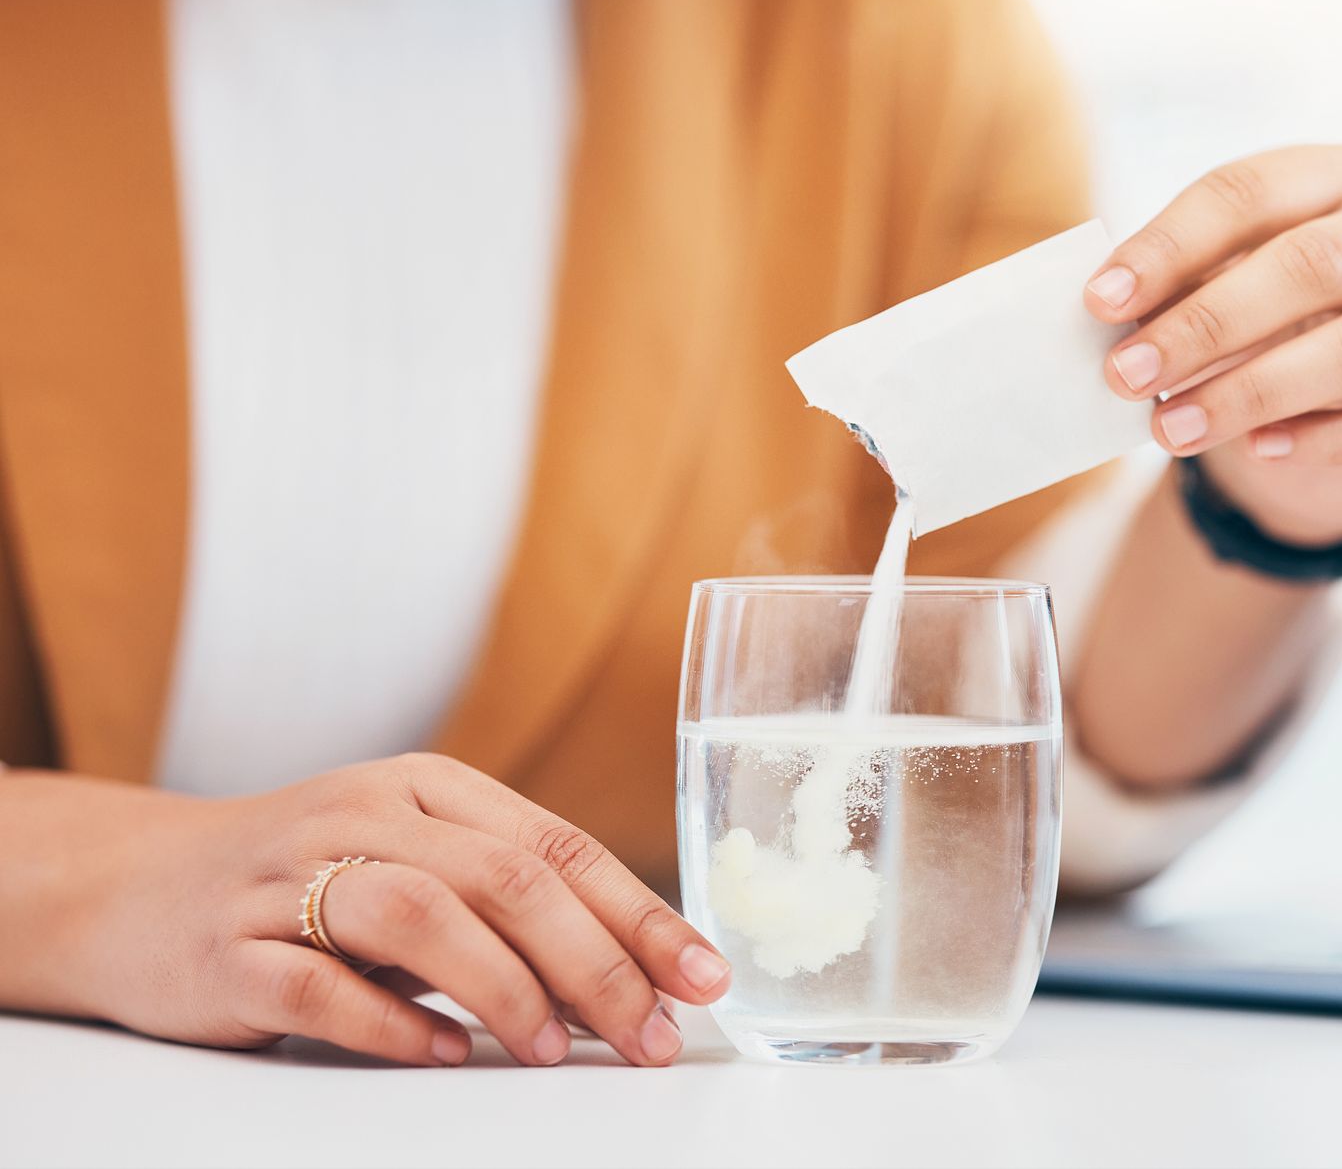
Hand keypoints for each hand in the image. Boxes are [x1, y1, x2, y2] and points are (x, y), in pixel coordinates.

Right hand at [25, 756, 728, 1066]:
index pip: (561, 846)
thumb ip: (509, 898)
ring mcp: (292, 878)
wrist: (135, 887)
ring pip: (420, 916)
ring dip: (503, 989)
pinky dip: (389, 1023)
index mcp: (429, 790)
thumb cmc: (310, 879)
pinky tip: (440, 1054)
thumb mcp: (416, 858)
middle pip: (508, 880)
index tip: (702, 979)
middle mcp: (367, 817)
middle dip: (597, 965)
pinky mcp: (230, 948)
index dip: (642, 916)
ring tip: (553, 1049)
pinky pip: (318, 984)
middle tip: (648, 1037)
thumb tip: (638, 969)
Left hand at [1085, 145, 1341, 547]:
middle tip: (1126, 375)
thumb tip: (1105, 314)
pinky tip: (1262, 450)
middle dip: (1206, 323)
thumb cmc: (1255, 336)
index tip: (1100, 303)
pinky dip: (1329, 440)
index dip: (1170, 246)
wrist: (1324, 427)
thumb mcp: (1210, 299)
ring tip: (1171, 429)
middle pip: (1311, 264)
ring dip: (1255, 390)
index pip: (1249, 191)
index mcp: (1336, 180)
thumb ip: (1172, 294)